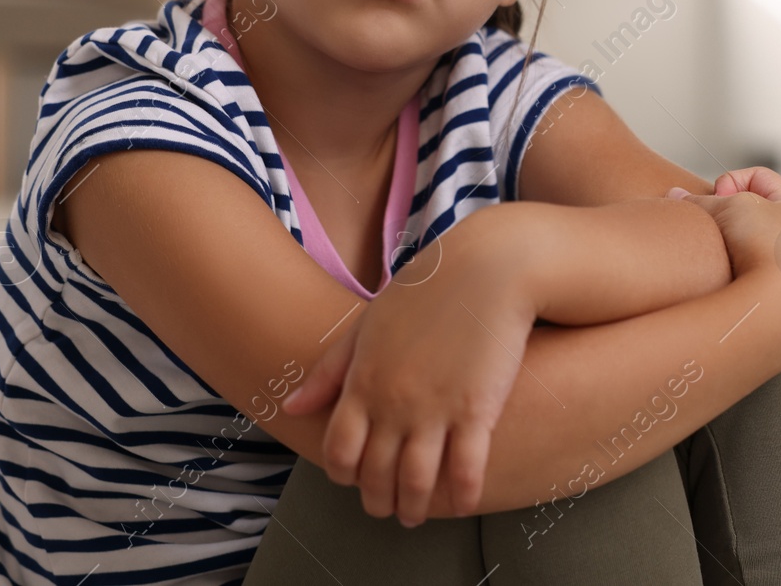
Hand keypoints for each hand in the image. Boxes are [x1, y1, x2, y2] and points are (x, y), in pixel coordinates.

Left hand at [280, 215, 536, 526]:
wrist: (488, 266)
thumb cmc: (428, 289)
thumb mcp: (368, 324)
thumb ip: (330, 370)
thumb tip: (291, 406)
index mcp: (363, 381)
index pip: (339, 450)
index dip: (344, 474)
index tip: (355, 479)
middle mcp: (394, 402)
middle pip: (375, 475)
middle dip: (378, 501)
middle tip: (387, 509)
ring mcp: (435, 408)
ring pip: (416, 481)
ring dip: (414, 507)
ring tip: (417, 514)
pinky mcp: (477, 409)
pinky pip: (465, 470)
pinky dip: (462, 495)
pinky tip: (464, 502)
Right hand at [667, 167, 780, 281]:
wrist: (776, 302)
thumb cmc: (762, 245)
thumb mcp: (728, 209)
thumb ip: (701, 201)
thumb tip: (676, 194)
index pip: (762, 178)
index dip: (732, 181)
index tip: (717, 198)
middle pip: (774, 215)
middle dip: (744, 214)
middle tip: (723, 224)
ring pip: (776, 253)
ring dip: (751, 249)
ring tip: (730, 255)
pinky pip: (773, 286)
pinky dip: (756, 282)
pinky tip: (739, 284)